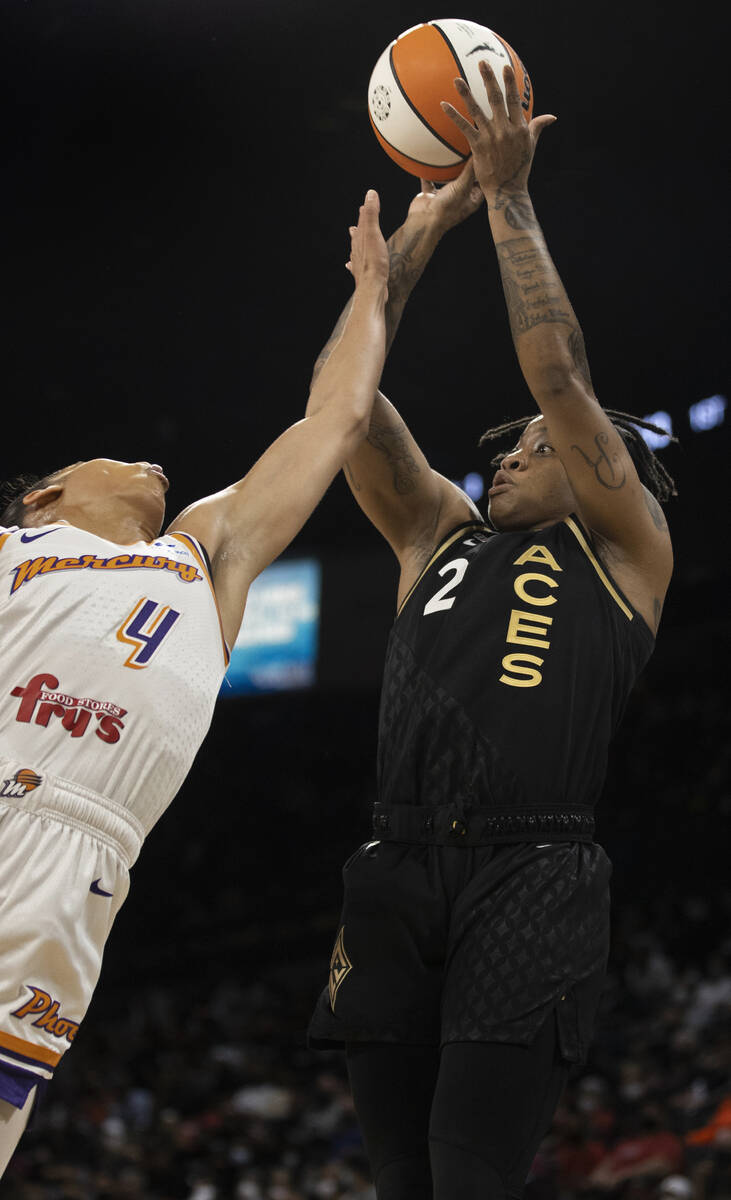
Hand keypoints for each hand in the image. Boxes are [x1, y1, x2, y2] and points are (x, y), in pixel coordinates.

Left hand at [346, 189, 388, 292]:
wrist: (372, 287)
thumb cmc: (374, 261)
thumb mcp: (374, 233)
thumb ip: (372, 214)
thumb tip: (370, 194)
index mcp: (359, 239)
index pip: (362, 223)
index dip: (364, 213)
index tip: (363, 207)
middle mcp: (357, 251)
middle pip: (357, 238)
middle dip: (358, 230)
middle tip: (354, 226)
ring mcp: (359, 264)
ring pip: (355, 252)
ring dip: (355, 246)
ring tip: (353, 242)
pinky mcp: (363, 276)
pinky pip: (356, 267)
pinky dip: (353, 264)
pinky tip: (350, 266)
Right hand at [405, 160, 483, 233]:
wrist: (424, 220)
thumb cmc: (447, 208)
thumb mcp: (463, 186)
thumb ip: (470, 170)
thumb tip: (477, 153)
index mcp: (472, 200)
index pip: (482, 183)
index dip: (484, 171)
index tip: (485, 156)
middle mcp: (460, 199)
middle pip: (466, 179)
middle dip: (467, 166)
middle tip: (469, 150)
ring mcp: (445, 197)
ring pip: (448, 179)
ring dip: (448, 169)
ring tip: (452, 153)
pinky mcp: (431, 195)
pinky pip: (431, 180)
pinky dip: (429, 172)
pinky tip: (428, 160)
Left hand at [440, 61, 555, 200]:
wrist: (507, 191)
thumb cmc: (519, 169)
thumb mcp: (530, 147)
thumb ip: (537, 127)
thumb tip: (552, 116)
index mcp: (520, 128)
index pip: (514, 100)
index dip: (510, 83)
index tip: (505, 68)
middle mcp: (506, 130)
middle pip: (496, 99)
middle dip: (489, 79)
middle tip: (482, 63)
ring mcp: (491, 138)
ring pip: (477, 110)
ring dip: (466, 93)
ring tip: (456, 79)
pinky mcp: (478, 147)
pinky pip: (464, 127)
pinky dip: (454, 115)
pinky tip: (444, 105)